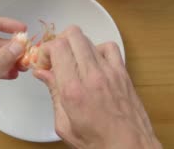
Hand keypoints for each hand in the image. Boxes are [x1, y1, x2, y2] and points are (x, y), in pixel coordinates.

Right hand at [33, 26, 161, 148]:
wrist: (130, 148)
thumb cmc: (99, 143)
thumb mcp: (65, 125)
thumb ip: (53, 94)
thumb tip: (43, 74)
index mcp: (74, 91)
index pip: (58, 48)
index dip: (46, 51)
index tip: (45, 63)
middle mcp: (92, 76)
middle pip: (73, 35)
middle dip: (59, 43)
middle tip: (57, 59)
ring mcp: (110, 72)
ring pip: (89, 39)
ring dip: (77, 46)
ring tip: (74, 62)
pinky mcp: (123, 73)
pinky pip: (110, 47)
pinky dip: (98, 49)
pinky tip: (94, 63)